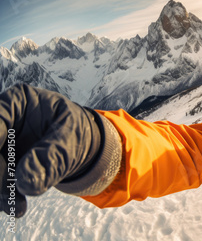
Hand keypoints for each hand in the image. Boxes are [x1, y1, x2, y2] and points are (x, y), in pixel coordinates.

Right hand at [0, 84, 101, 217]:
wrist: (85, 146)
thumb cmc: (79, 133)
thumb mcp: (70, 141)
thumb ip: (50, 158)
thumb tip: (24, 183)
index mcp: (18, 101)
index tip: (5, 171)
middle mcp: (4, 118)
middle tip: (10, 195)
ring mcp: (0, 140)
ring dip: (0, 189)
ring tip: (18, 207)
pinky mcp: (1, 161)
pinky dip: (3, 195)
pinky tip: (17, 207)